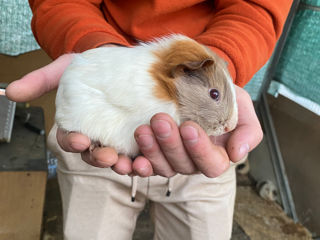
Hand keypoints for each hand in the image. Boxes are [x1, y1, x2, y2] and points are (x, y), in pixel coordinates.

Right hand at [5, 49, 133, 173]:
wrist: (120, 62)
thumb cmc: (91, 69)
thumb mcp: (64, 69)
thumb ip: (40, 81)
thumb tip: (11, 92)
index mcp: (77, 127)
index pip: (70, 140)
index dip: (73, 143)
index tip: (80, 140)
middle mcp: (97, 137)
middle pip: (95, 156)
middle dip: (100, 158)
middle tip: (108, 156)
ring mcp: (119, 139)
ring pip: (118, 160)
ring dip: (124, 165)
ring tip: (132, 164)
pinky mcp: (139, 137)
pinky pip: (141, 154)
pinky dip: (144, 159)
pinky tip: (149, 159)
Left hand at [132, 85, 262, 176]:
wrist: (198, 86)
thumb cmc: (220, 96)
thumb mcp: (241, 107)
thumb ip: (247, 130)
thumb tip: (237, 154)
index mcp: (215, 154)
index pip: (212, 163)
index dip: (200, 149)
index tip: (189, 126)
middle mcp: (192, 161)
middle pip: (182, 165)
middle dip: (170, 144)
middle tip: (160, 120)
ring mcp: (170, 159)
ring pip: (161, 166)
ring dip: (151, 151)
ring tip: (142, 130)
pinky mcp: (152, 153)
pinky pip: (143, 165)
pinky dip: (134, 165)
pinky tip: (126, 159)